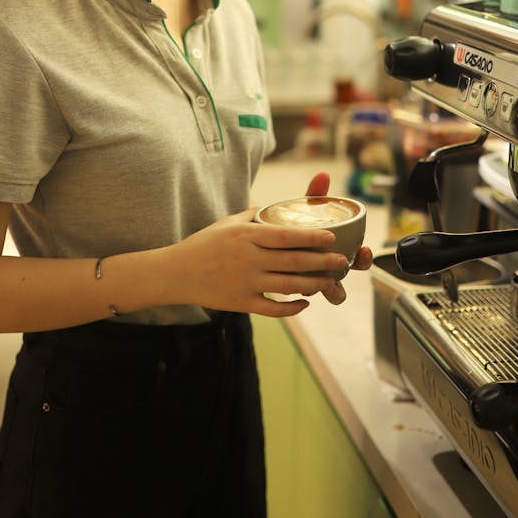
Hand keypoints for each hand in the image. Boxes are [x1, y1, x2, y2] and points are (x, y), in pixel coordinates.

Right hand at [170, 208, 350, 317]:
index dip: (311, 236)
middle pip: (294, 261)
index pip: (286, 236)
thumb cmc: (204, 243)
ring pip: (289, 286)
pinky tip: (305, 302)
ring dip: (314, 284)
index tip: (331, 236)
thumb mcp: (227, 223)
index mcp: (246, 235)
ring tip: (330, 281)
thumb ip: (253, 215)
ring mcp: (245, 283)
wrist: (176, 273)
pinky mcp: (241, 303)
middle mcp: (248, 259)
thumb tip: (275, 208)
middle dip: (322, 262)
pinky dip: (293, 308)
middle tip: (341, 260)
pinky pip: (274, 309)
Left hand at [303, 170, 372, 306]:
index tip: (364, 249)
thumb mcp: (303, 210)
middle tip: (345, 266)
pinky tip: (298, 285)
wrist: (265, 241)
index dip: (365, 258)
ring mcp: (315, 281)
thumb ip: (313, 196)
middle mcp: (329, 270)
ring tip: (326, 284)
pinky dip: (305, 290)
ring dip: (332, 291)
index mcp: (338, 252)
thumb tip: (323, 174)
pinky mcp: (297, 288)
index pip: (359, 259)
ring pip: (330, 293)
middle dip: (348, 277)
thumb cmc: (292, 226)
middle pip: (348, 278)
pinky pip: (306, 294)